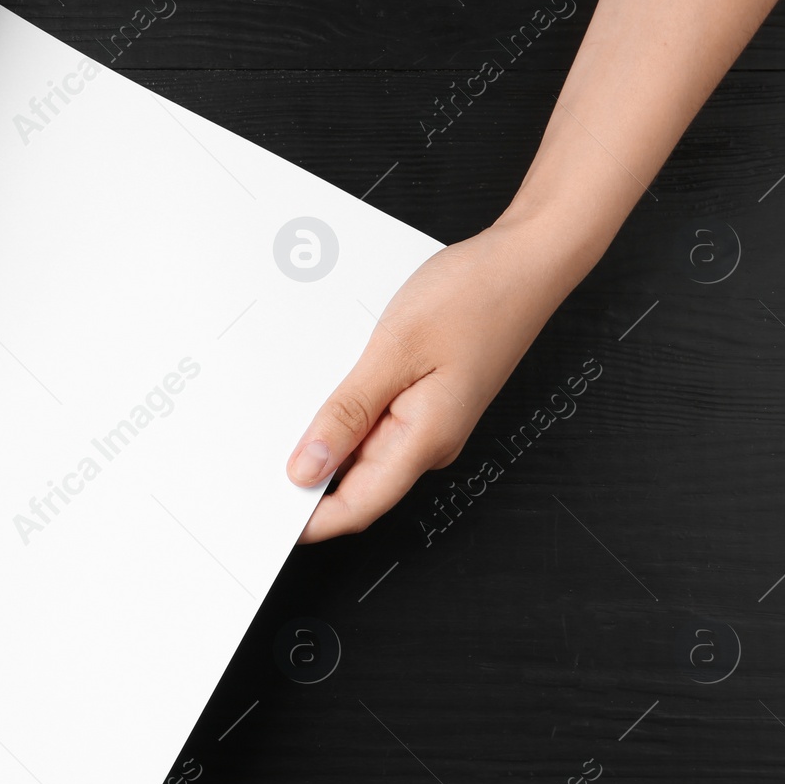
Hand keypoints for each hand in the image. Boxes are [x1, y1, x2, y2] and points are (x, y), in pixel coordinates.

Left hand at [286, 220, 586, 542]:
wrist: (524, 261)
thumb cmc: (474, 296)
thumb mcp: (394, 350)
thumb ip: (348, 414)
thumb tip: (307, 467)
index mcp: (425, 441)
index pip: (358, 508)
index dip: (309, 522)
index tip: (266, 516)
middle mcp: (429, 441)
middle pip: (357, 483)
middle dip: (309, 477)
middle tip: (260, 456)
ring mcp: (429, 421)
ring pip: (364, 450)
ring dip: (327, 438)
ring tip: (291, 409)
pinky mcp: (427, 399)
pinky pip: (377, 420)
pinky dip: (347, 411)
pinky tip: (328, 385)